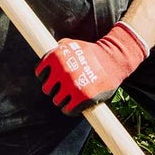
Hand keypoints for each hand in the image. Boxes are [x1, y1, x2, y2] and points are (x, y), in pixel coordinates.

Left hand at [35, 23, 149, 114]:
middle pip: (47, 89)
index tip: (54, 80)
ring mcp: (72, 85)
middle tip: (63, 89)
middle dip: (54, 90)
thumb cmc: (91, 53)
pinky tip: (74, 106)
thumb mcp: (72, 44)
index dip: (46, 78)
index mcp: (56, 57)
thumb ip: (58, 49)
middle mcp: (62, 71)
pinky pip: (68, 110)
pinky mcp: (83, 97)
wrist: (113, 60)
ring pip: (57, 101)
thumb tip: (47, 54)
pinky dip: (69, 110)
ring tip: (70, 97)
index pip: (40, 74)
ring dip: (62, 100)